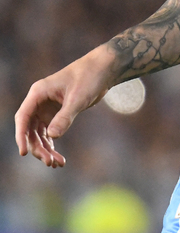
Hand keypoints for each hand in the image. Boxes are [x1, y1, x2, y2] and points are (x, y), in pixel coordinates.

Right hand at [15, 46, 115, 167]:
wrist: (104, 69)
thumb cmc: (90, 77)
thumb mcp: (78, 98)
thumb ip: (65, 117)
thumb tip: (52, 136)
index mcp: (39, 92)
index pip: (23, 117)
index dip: (21, 136)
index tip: (24, 152)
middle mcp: (39, 101)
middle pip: (30, 130)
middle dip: (37, 147)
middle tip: (49, 162)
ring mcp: (47, 108)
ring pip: (39, 134)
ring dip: (45, 149)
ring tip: (57, 163)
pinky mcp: (57, 114)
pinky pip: (50, 133)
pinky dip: (53, 146)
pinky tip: (59, 158)